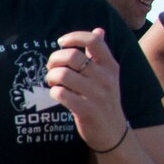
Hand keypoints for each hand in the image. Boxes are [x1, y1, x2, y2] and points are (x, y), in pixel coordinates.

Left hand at [47, 28, 128, 151]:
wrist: (113, 133)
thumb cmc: (105, 100)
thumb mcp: (109, 76)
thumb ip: (101, 54)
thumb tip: (99, 30)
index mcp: (111, 66)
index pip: (94, 41)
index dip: (73, 37)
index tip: (61, 43)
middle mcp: (105, 78)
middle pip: (73, 57)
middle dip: (54, 59)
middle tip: (50, 67)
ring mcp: (97, 95)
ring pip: (64, 75)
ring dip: (51, 77)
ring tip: (52, 81)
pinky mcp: (86, 111)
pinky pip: (62, 95)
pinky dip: (54, 92)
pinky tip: (56, 94)